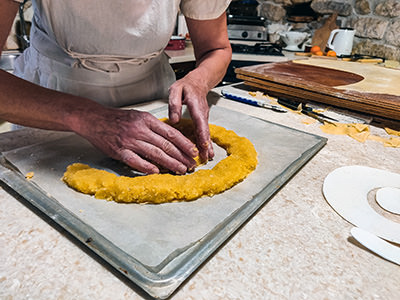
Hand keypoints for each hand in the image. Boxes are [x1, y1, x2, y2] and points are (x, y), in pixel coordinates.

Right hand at [77, 108, 198, 173]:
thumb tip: (171, 139)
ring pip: (155, 154)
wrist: (94, 119)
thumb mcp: (139, 116)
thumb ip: (154, 127)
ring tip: (181, 170)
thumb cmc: (118, 119)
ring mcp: (129, 141)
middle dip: (181, 156)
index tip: (193, 151)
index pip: (171, 133)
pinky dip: (148, 167)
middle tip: (191, 164)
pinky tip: (158, 172)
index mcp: (147, 120)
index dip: (184, 143)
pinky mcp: (119, 151)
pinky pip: (136, 161)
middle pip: (166, 145)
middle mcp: (140, 130)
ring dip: (170, 164)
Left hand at [168, 72, 213, 161]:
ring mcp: (204, 116)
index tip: (203, 144)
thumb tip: (174, 120)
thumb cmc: (186, 85)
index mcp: (195, 104)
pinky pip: (205, 131)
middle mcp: (202, 112)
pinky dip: (206, 141)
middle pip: (205, 130)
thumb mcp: (176, 89)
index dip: (202, 134)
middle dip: (206, 144)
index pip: (199, 121)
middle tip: (206, 156)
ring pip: (206, 132)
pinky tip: (206, 150)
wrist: (199, 81)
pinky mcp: (203, 119)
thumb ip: (174, 103)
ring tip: (208, 157)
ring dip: (207, 145)